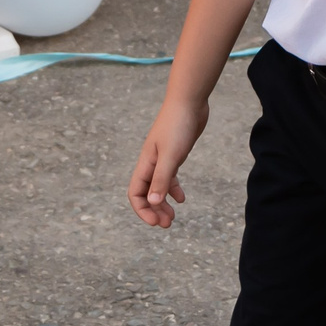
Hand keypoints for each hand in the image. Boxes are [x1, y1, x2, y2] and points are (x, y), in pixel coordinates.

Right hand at [126, 99, 206, 228]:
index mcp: (145, 163)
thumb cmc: (178, 125)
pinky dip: (173, 189)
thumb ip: (161, 178)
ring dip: (163, 202)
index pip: (136, 193)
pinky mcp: (175, 153)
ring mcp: (162, 158)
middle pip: (146, 193)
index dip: (143, 210)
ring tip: (173, 217)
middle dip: (154, 210)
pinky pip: (169, 176)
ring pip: (158, 186)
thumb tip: (152, 202)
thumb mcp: (171, 155)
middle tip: (167, 224)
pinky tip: (181, 198)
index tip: (156, 222)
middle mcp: (151, 162)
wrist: (189, 101)